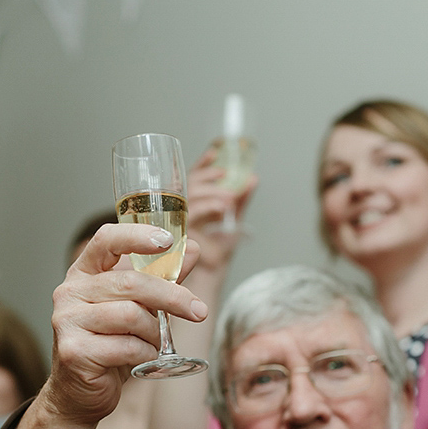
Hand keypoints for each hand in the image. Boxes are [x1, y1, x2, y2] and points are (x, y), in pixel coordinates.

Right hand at [40, 223, 207, 426]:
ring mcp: (67, 322)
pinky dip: (145, 353)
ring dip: (155, 332)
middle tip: (198, 310)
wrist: (81, 393)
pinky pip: (126, 346)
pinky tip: (142, 359)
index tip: (168, 241)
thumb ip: (162, 279)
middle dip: (171, 297)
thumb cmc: (110, 346)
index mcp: (84, 274)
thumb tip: (193, 250)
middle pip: (130, 282)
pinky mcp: (74, 351)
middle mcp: (70, 293)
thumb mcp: (139, 307)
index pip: (106, 240)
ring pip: (130, 315)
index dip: (137, 237)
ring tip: (156, 343)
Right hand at [187, 145, 257, 273]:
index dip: (201, 165)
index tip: (214, 153)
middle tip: (224, 175)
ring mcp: (176, 222)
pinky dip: (208, 208)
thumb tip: (252, 178)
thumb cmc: (218, 253)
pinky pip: (191, 215)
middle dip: (206, 177)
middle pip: (187, 184)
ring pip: (188, 197)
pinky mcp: (179, 235)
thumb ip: (241, 201)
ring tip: (229, 198)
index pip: (191, 179)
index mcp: (191, 205)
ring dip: (210, 193)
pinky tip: (222, 209)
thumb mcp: (233, 220)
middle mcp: (180, 212)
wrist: (213, 275)